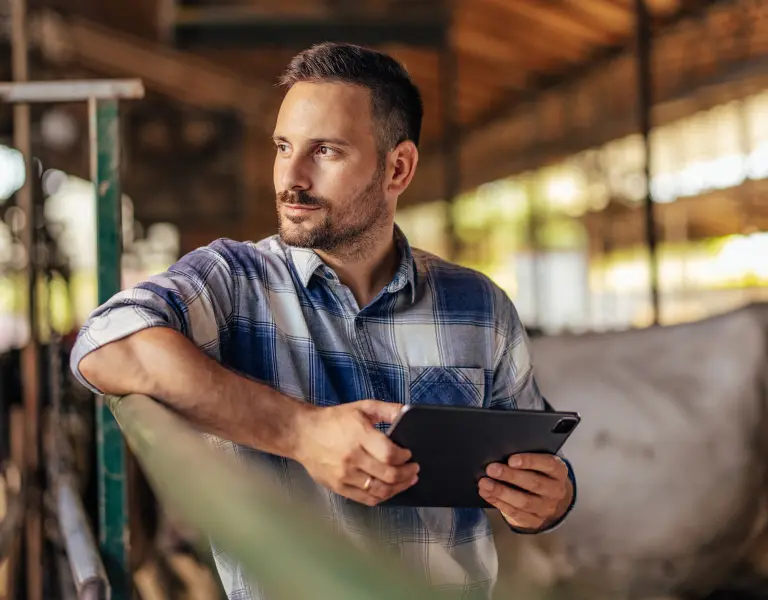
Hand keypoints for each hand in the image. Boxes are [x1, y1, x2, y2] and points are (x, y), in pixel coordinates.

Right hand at [294, 400, 418, 505]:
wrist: (303, 434)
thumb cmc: (333, 420)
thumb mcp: (362, 407)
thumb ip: (387, 410)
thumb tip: (408, 413)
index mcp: (358, 435)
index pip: (389, 454)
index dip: (404, 457)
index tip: (409, 454)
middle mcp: (352, 458)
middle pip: (388, 475)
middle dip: (407, 474)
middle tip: (414, 469)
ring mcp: (344, 476)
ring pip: (380, 490)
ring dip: (399, 488)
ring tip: (407, 481)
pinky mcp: (338, 487)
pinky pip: (366, 499)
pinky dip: (382, 497)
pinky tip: (389, 490)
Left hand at [478, 453, 571, 531]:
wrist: (550, 498)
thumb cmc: (539, 473)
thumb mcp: (539, 462)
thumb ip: (526, 458)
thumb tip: (502, 454)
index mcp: (559, 471)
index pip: (548, 464)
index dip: (530, 461)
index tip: (511, 460)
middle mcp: (556, 491)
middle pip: (534, 484)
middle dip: (510, 476)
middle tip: (492, 469)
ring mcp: (547, 508)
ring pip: (523, 501)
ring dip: (501, 492)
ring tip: (485, 483)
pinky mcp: (535, 521)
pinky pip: (515, 513)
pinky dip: (498, 503)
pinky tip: (487, 494)